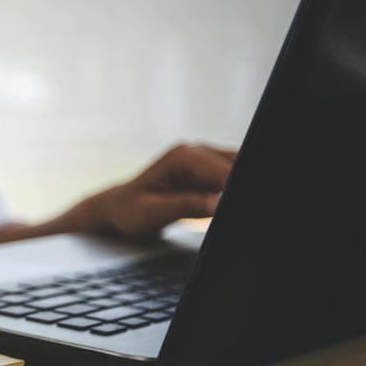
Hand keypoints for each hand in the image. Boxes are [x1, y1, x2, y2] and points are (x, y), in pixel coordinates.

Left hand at [99, 143, 236, 237]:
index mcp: (182, 156)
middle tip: (245, 213)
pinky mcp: (209, 174)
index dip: (237, 189)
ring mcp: (204, 161)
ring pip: (240, 170)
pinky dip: (235, 194)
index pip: (224, 170)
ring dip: (239, 191)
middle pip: (238, 165)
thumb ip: (185, 206)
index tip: (246, 208)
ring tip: (228, 213)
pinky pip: (233, 180)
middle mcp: (195, 152)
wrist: (119, 210)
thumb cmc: (129, 211)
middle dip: (245, 188)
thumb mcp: (153, 213)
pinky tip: (224, 210)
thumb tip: (217, 203)